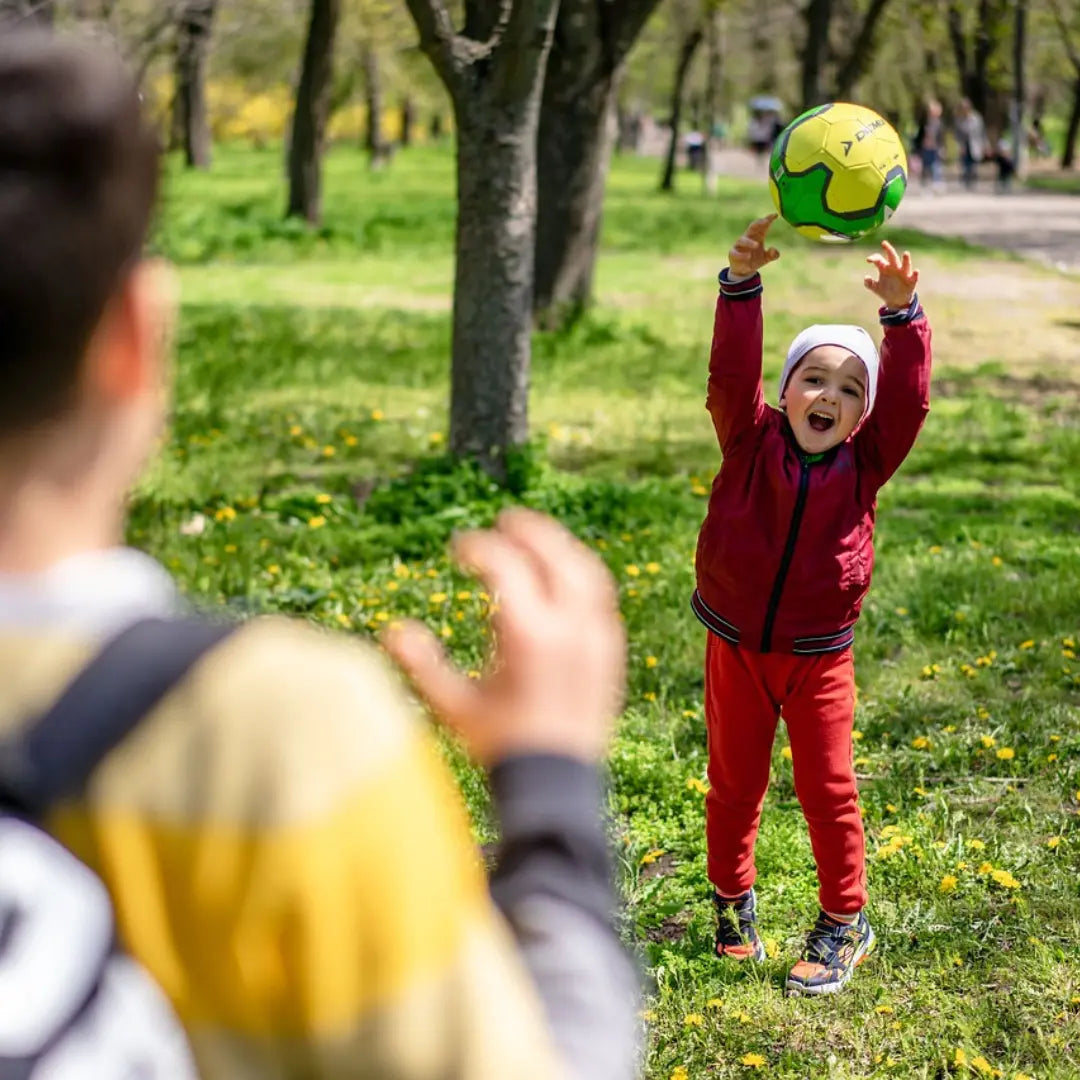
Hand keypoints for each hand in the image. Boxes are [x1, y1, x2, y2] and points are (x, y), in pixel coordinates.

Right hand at [383, 508, 625, 765]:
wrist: (559, 783)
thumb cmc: (502, 746)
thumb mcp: (454, 707)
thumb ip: (422, 667)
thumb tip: (391, 630)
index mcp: (529, 635)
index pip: (505, 566)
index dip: (478, 548)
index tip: (458, 548)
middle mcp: (570, 628)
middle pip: (554, 555)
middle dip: (528, 530)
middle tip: (505, 520)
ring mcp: (597, 637)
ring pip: (585, 570)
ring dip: (559, 546)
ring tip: (536, 538)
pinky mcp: (611, 649)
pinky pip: (601, 596)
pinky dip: (580, 574)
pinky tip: (563, 575)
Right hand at [729, 214, 779, 276]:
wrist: (743, 272)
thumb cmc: (755, 260)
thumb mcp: (766, 258)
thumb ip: (773, 255)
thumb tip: (774, 250)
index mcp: (757, 236)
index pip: (762, 225)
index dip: (768, 219)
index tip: (775, 215)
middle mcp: (748, 237)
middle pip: (752, 227)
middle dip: (759, 223)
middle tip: (766, 221)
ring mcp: (739, 245)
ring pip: (743, 240)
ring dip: (750, 242)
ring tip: (757, 245)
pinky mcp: (733, 253)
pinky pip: (736, 252)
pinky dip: (741, 254)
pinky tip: (748, 257)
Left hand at [864, 240, 918, 307]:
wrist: (895, 301)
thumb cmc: (885, 291)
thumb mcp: (875, 288)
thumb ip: (869, 284)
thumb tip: (866, 278)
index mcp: (885, 268)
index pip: (879, 260)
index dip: (874, 258)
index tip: (868, 260)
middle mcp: (895, 268)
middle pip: (892, 257)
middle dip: (889, 250)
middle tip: (884, 243)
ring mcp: (904, 273)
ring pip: (905, 265)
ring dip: (905, 260)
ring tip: (905, 253)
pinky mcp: (911, 281)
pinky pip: (914, 277)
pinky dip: (915, 274)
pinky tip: (915, 271)